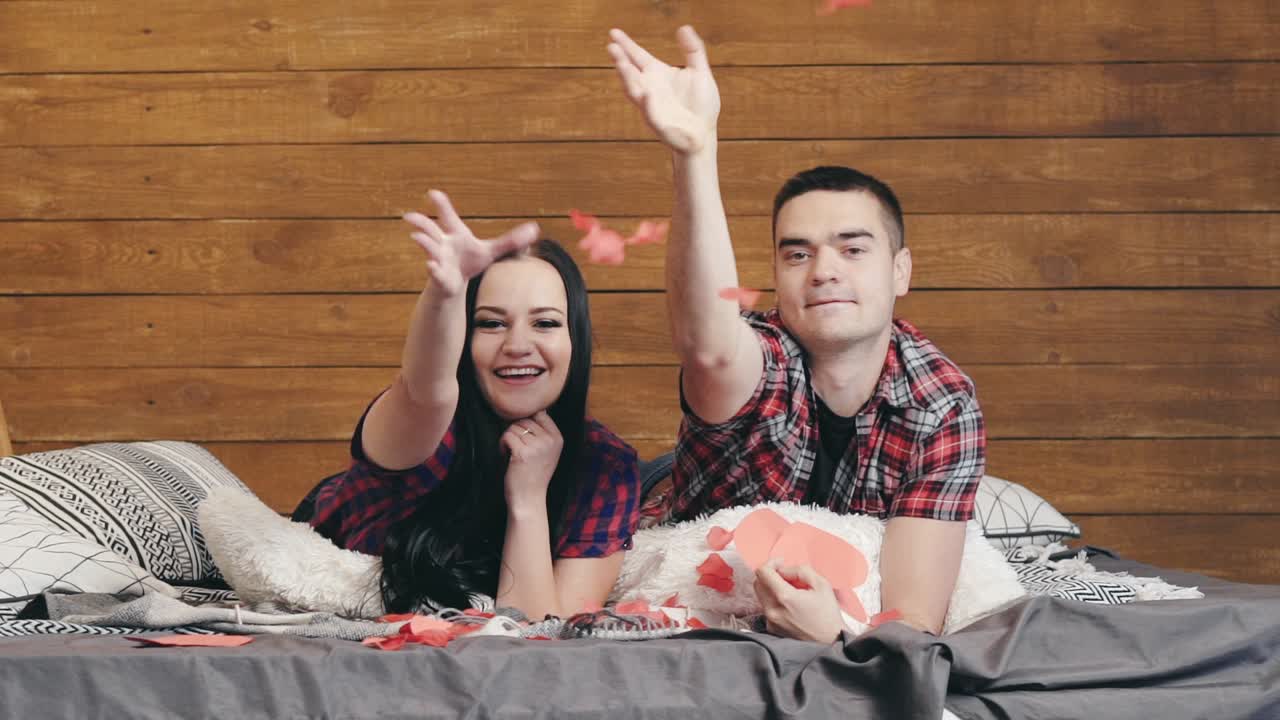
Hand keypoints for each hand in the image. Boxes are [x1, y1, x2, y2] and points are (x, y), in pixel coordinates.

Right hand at [404, 190, 539, 296]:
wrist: (457, 284)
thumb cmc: (470, 262)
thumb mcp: (491, 251)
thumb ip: (511, 241)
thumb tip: (535, 229)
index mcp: (454, 234)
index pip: (447, 216)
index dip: (441, 205)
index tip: (433, 193)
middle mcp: (442, 244)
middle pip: (430, 229)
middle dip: (420, 221)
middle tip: (409, 215)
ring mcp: (438, 259)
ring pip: (429, 248)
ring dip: (423, 242)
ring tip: (416, 237)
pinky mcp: (439, 276)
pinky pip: (434, 272)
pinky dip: (432, 269)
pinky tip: (430, 266)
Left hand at [500, 411, 563, 506]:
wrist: (529, 498)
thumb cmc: (534, 474)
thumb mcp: (547, 451)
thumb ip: (543, 431)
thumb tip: (532, 408)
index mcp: (558, 438)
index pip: (540, 414)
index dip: (527, 423)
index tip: (524, 438)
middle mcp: (550, 440)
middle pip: (525, 420)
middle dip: (516, 432)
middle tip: (515, 447)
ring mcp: (537, 446)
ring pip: (514, 427)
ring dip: (508, 438)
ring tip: (511, 453)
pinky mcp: (522, 452)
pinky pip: (507, 436)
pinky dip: (502, 444)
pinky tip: (505, 456)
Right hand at [607, 25, 719, 153]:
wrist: (704, 134)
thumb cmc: (700, 104)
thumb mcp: (700, 72)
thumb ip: (693, 50)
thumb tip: (683, 27)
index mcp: (657, 73)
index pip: (637, 56)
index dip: (626, 45)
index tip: (614, 32)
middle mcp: (649, 88)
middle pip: (630, 72)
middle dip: (621, 60)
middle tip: (612, 47)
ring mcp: (652, 106)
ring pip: (634, 91)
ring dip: (627, 78)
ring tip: (621, 63)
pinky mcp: (659, 124)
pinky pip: (651, 114)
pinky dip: (648, 104)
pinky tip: (647, 94)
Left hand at [754, 561, 845, 642]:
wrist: (831, 641)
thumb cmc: (828, 614)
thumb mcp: (821, 584)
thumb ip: (799, 570)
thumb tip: (783, 570)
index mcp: (784, 597)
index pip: (762, 572)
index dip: (771, 563)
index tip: (781, 564)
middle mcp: (772, 610)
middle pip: (758, 583)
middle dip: (770, 575)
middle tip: (786, 576)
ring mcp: (770, 621)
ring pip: (761, 596)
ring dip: (771, 588)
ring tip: (791, 591)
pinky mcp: (771, 629)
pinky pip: (767, 608)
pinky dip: (774, 601)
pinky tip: (790, 605)